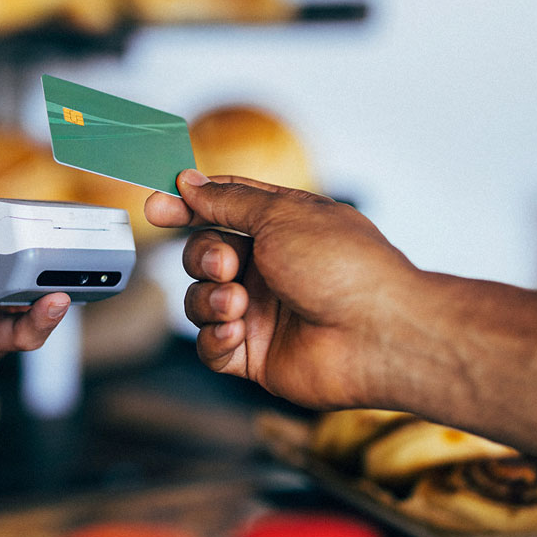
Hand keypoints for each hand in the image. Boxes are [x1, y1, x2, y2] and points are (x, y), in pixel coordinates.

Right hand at [144, 170, 424, 409]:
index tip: (156, 207)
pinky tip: (236, 333)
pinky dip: (215, 339)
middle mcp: (269, 267)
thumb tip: (189, 181)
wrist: (380, 336)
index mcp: (280, 226)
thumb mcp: (281, 215)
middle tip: (228, 265)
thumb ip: (227, 201)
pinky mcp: (256, 355)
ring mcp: (262, 311)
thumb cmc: (343, 266)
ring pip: (201, 300)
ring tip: (238, 305)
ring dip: (210, 299)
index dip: (187, 205)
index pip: (221, 207)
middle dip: (205, 256)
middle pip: (204, 253)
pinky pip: (211, 346)